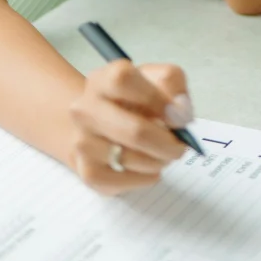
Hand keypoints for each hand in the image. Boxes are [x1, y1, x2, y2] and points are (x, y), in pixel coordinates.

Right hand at [68, 60, 193, 194]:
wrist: (96, 126)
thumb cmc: (132, 101)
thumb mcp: (154, 79)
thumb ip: (173, 84)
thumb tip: (179, 113)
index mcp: (102, 80)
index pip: (123, 80)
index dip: (156, 98)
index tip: (176, 114)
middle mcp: (84, 109)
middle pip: (134, 130)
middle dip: (166, 143)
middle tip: (179, 147)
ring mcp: (82, 141)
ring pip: (130, 159)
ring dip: (157, 161)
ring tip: (162, 155)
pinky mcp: (86, 171)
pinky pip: (122, 182)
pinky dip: (144, 179)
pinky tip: (149, 169)